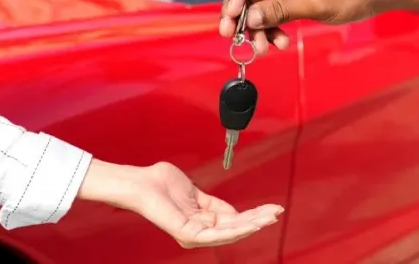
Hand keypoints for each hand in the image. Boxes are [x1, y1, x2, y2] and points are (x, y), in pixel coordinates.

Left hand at [79, 160, 283, 247]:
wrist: (141, 182)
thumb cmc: (160, 183)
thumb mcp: (196, 192)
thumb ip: (214, 204)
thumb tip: (234, 212)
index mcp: (201, 221)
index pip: (233, 221)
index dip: (253, 215)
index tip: (271, 207)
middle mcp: (199, 231)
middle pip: (235, 228)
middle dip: (258, 220)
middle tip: (277, 212)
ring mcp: (194, 234)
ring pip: (230, 233)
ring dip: (253, 224)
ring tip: (270, 217)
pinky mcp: (188, 234)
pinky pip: (218, 233)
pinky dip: (237, 228)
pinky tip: (252, 222)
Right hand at [220, 0, 390, 54]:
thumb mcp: (315, 1)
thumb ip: (280, 9)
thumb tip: (248, 19)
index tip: (230, 17)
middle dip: (241, 14)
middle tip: (231, 36)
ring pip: (258, 4)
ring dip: (258, 27)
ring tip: (264, 48)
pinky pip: (272, 12)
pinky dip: (272, 28)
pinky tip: (279, 42)